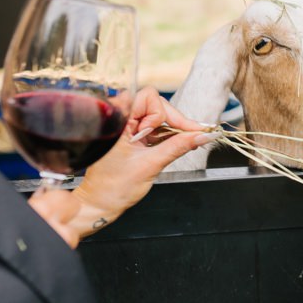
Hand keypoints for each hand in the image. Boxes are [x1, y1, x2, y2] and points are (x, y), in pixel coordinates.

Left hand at [29, 87, 211, 245]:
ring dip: (171, 128)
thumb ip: (178, 146)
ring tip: (184, 142)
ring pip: (157, 115)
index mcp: (117, 121)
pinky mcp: (132, 135)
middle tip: (189, 136)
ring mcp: (126, 127)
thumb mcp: (151, 165)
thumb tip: (201, 136)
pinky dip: (166, 134)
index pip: (148, 98)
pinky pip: (153, 127)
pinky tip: (177, 143)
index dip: (163, 113)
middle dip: (173, 120)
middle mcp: (120, 119)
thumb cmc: (114, 188)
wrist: (101, 204)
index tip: (176, 131)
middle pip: (155, 104)